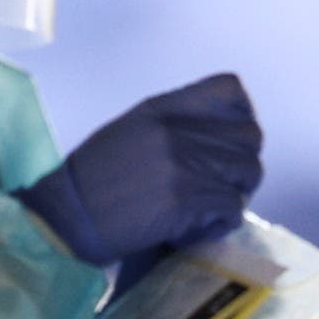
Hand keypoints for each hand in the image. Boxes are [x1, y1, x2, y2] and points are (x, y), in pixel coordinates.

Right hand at [16, 74, 261, 265]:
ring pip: (248, 173)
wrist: (68, 216)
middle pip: (250, 137)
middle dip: (241, 164)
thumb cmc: (92, 181)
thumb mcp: (130, 132)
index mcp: (163, 108)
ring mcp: (184, 163)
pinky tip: (193, 228)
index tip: (229, 142)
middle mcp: (178, 130)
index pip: (230, 90)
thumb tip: (216, 139)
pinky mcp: (186, 199)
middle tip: (219, 184)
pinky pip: (233, 210)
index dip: (241, 116)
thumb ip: (173, 126)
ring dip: (233, 194)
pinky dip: (219, 224)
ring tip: (206, 208)